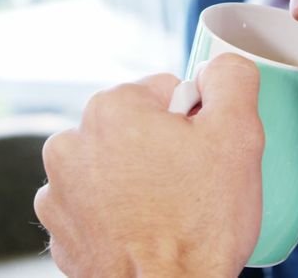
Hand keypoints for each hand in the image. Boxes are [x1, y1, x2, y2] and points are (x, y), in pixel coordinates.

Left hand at [34, 54, 264, 276]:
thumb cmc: (199, 226)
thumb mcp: (238, 136)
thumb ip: (231, 80)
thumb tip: (220, 66)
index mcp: (110, 109)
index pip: (166, 92)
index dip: (195, 122)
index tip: (203, 155)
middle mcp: (71, 143)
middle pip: (136, 128)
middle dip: (164, 150)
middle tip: (192, 187)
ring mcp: (59, 191)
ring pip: (114, 166)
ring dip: (137, 181)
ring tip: (167, 215)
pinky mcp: (60, 230)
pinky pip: (94, 205)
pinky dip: (116, 214)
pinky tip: (143, 232)